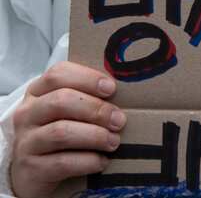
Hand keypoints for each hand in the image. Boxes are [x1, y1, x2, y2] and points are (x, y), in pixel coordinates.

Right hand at [10, 62, 125, 197]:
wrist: (31, 175)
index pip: (57, 74)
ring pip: (61, 132)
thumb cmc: (59, 132)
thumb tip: (127, 92)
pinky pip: (62, 162)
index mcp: (36, 93)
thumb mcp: (67, 111)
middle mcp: (26, 114)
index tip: (111, 88)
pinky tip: (102, 161)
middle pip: (61, 101)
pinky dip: (88, 161)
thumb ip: (86, 97)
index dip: (87, 78)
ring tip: (114, 142)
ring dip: (95, 136)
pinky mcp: (30, 169)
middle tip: (119, 120)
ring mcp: (25, 142)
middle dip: (96, 109)